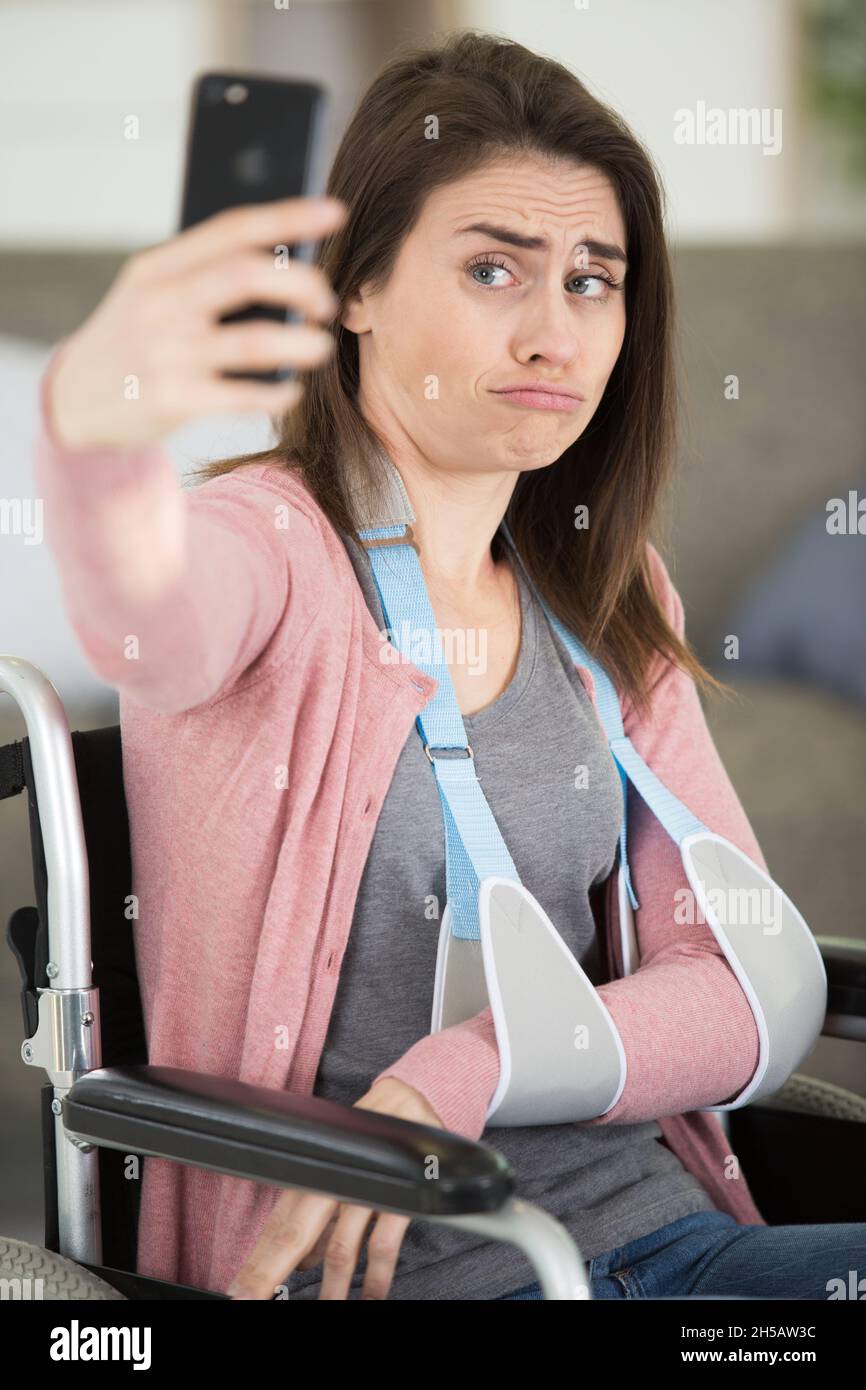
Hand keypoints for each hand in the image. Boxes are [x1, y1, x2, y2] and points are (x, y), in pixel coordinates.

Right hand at [46, 195, 347, 450]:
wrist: (74, 402)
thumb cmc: (131, 342)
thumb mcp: (149, 294)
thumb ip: (202, 273)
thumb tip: (284, 258)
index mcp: (158, 267)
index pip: (232, 230)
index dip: (288, 218)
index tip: (334, 213)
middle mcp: (161, 303)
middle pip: (247, 276)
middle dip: (301, 284)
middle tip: (327, 302)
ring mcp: (166, 352)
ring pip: (254, 341)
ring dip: (300, 344)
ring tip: (322, 348)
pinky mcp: (173, 400)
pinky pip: (243, 396)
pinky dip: (277, 394)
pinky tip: (291, 391)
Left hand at [226, 1077, 442, 1300]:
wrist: (408, 1103)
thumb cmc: (367, 1147)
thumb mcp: (337, 1181)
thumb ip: (320, 1224)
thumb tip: (303, 1263)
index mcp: (311, 1181)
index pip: (277, 1229)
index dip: (256, 1264)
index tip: (239, 1292)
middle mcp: (331, 1184)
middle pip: (293, 1234)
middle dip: (268, 1272)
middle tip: (250, 1299)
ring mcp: (363, 1188)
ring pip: (339, 1245)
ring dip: (331, 1286)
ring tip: (326, 1309)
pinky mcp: (397, 1193)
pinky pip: (383, 1241)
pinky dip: (377, 1274)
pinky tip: (373, 1295)